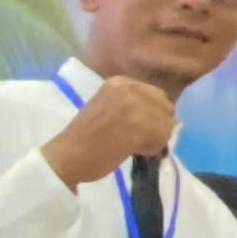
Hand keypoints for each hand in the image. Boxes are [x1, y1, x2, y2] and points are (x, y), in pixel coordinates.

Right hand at [42, 75, 177, 187]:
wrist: (67, 155)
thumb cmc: (86, 138)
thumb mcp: (111, 109)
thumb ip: (136, 108)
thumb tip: (169, 120)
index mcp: (120, 82)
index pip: (156, 95)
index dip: (153, 115)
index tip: (136, 128)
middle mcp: (129, 87)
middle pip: (165, 107)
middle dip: (158, 126)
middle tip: (139, 141)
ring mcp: (135, 104)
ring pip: (167, 123)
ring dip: (156, 139)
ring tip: (135, 147)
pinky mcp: (140, 124)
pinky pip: (163, 137)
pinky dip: (154, 148)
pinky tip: (134, 151)